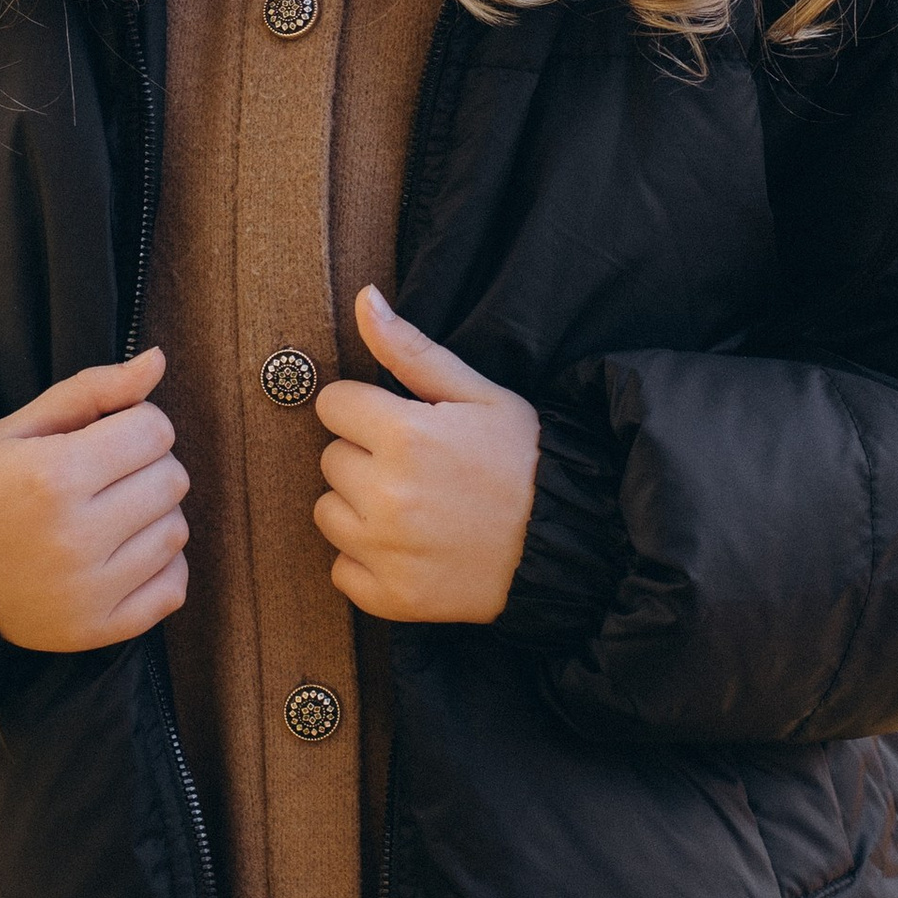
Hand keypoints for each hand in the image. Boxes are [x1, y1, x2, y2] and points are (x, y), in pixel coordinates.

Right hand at [0, 349, 187, 653]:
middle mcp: (75, 537)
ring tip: (109, 517)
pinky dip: (159, 569)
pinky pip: (174, 587)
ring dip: (154, 517)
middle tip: (106, 478)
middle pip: (172, 479)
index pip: (155, 429)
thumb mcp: (24, 427)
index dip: (135, 425)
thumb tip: (158, 359)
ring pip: (177, 532)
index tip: (106, 438)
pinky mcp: (100, 629)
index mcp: (54, 477)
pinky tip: (120, 556)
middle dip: (147, 467)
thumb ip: (94, 389)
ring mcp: (89, 591)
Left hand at [313, 288, 539, 625]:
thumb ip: (410, 349)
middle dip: (365, 458)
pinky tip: (411, 548)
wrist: (569, 543)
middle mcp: (385, 494)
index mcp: (404, 434)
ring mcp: (385, 551)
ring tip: (414, 508)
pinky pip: (341, 568)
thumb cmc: (525, 460)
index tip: (401, 424)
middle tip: (420, 469)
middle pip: (330, 459)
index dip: (366, 410)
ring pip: (328, 513)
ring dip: (359, 508)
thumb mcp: (478, 393)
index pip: (332, 404)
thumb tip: (364, 300)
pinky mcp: (390, 597)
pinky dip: (368, 561)